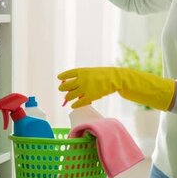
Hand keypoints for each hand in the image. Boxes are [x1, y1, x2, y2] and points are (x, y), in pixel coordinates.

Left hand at [58, 67, 175, 110]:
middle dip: (63, 89)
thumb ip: (83, 76)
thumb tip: (73, 82)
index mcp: (82, 71)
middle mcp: (82, 79)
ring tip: (67, 99)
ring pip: (71, 95)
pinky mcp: (90, 97)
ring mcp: (86, 88)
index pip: (67, 74)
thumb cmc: (104, 75)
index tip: (59, 79)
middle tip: (62, 90)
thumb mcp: (93, 72)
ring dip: (68, 97)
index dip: (62, 77)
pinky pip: (79, 103)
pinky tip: (74, 105)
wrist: (117, 78)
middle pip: (66, 86)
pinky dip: (75, 105)